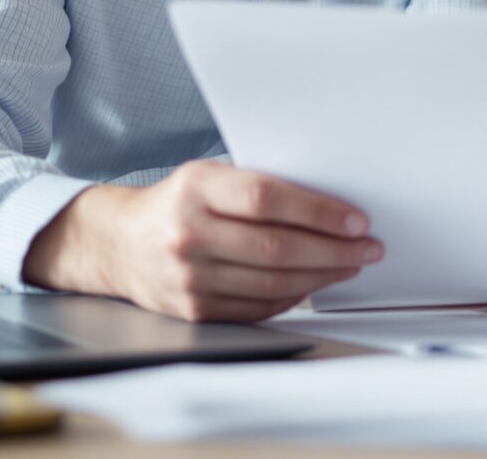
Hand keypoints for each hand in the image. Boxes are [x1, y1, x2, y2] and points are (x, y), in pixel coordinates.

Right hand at [23, 158, 381, 321]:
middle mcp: (188, 233)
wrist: (119, 244)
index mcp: (195, 188)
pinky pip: (259, 306)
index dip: (318, 211)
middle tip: (367, 246)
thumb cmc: (177, 203)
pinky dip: (295, 296)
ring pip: (273, 282)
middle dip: (334, 249)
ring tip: (351, 263)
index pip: (267, 199)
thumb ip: (256, 185)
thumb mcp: (208, 176)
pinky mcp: (194, 310)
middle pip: (277, 247)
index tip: (356, 219)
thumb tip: (328, 201)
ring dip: (323, 275)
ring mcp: (189, 277)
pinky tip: (316, 283)